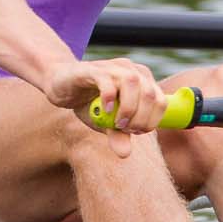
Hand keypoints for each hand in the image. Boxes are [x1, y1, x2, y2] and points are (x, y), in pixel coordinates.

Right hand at [45, 56, 166, 157]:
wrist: (62, 85)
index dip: (153, 120)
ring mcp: (112, 67)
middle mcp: (131, 69)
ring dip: (128, 108)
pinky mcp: (93, 69)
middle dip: (141, 117)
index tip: (137, 132)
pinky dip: (109, 98)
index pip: (161, 100)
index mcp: (142, 80)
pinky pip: (107, 81)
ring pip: (132, 82)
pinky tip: (105, 110)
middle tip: (126, 129)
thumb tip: (125, 154)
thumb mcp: (105, 122)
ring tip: (118, 122)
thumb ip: (118, 134)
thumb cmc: (89, 102)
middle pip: (149, 93)